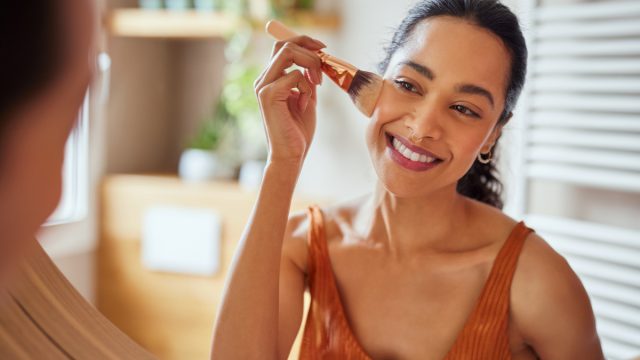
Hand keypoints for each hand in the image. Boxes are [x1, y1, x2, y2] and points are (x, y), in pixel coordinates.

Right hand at [254, 35, 324, 166]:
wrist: (290, 156)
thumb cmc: (298, 132)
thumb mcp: (307, 98)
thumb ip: (308, 80)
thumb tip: (318, 60)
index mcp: (270, 79)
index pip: (282, 47)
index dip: (304, 41)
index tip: (323, 49)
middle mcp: (263, 80)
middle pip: (284, 45)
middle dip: (310, 50)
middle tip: (324, 66)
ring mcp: (263, 86)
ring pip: (288, 54)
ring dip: (311, 66)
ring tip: (317, 86)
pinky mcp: (268, 95)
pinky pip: (294, 76)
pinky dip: (307, 88)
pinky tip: (305, 105)